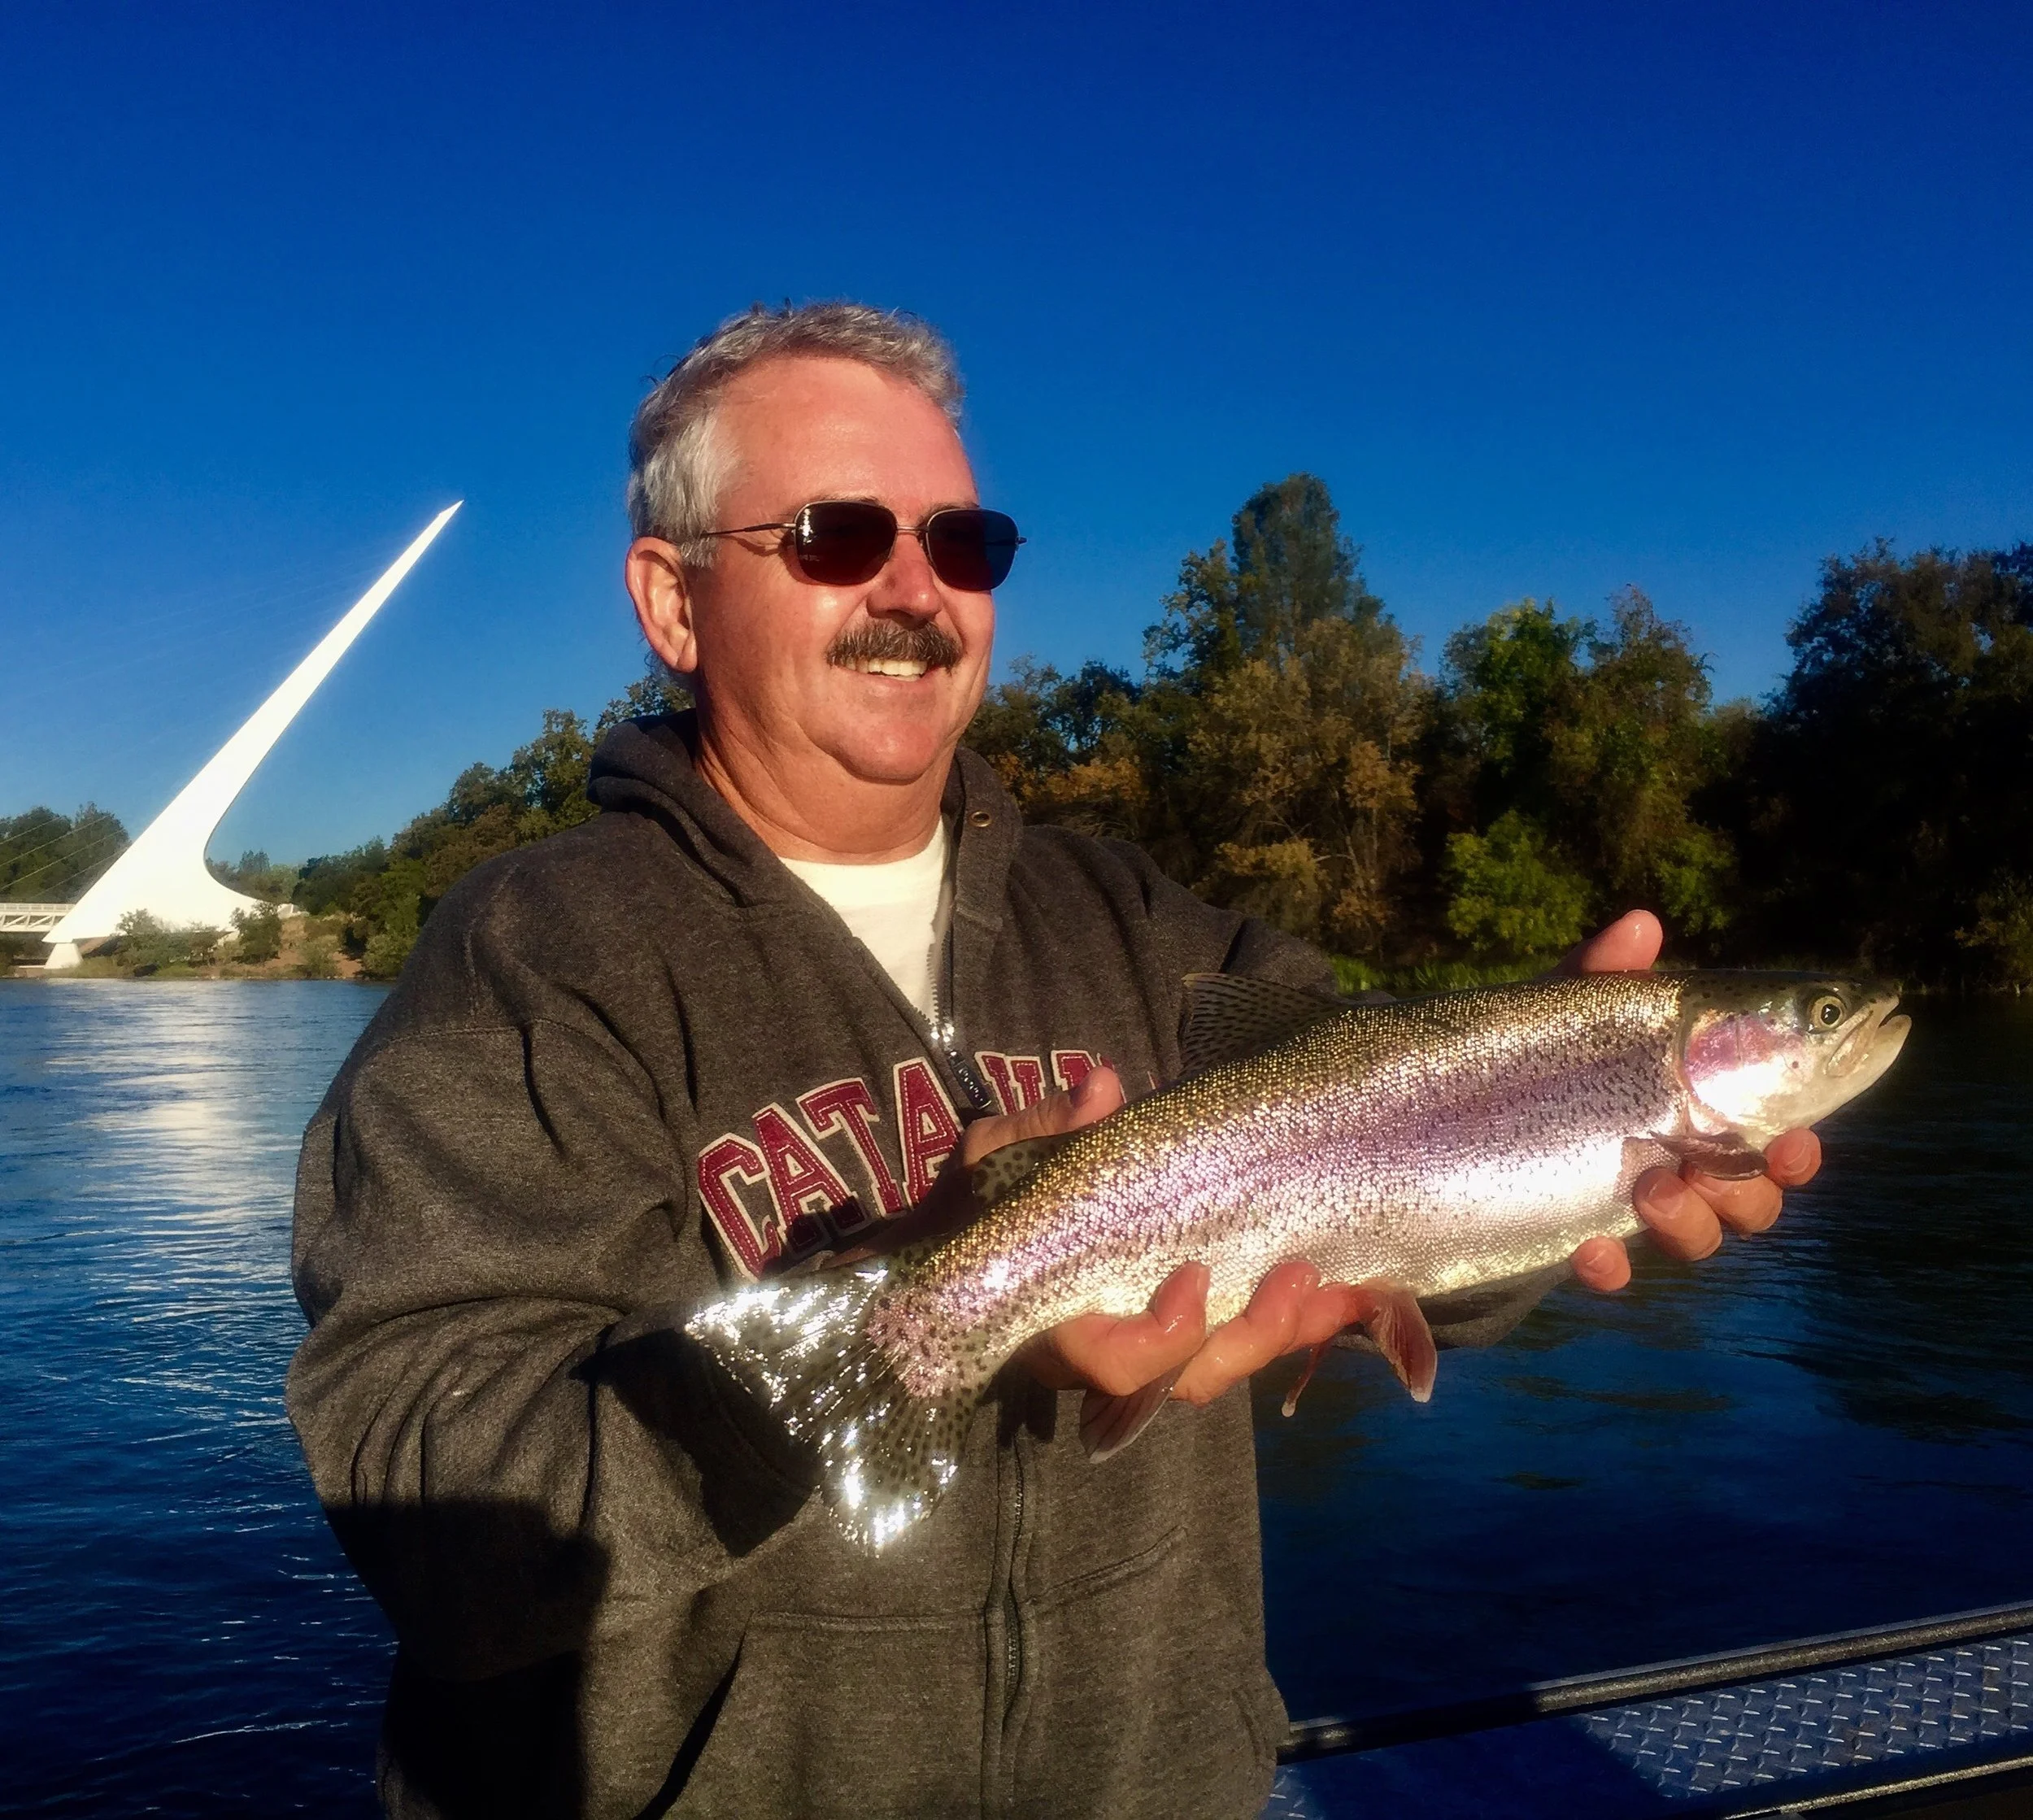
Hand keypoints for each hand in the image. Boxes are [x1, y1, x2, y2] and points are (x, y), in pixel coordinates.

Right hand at [908, 1064, 1358, 1407]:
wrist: (981, 1226)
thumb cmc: (985, 1197)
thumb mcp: (1001, 1156)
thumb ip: (1048, 1131)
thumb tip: (1104, 1089)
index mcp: (1057, 1322)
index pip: (1114, 1363)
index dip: (1163, 1337)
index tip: (1197, 1278)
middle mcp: (1116, 1345)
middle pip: (1189, 1378)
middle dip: (1252, 1338)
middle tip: (1297, 1278)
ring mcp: (1164, 1339)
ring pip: (1231, 1362)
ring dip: (1292, 1329)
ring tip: (1343, 1285)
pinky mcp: (1203, 1318)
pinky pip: (1255, 1333)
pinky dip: (1306, 1314)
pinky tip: (1360, 1284)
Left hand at [1556, 909, 1823, 1291]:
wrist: (1451, 1121)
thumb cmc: (1534, 1056)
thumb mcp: (1561, 1012)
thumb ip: (1603, 976)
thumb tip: (1642, 923)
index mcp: (1692, 1112)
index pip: (1768, 1138)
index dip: (1796, 1150)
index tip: (1795, 1140)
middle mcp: (1677, 1166)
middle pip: (1749, 1202)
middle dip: (1749, 1193)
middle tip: (1713, 1166)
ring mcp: (1630, 1210)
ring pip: (1695, 1237)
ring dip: (1689, 1222)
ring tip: (1651, 1189)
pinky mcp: (1578, 1242)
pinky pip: (1610, 1270)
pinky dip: (1609, 1265)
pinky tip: (1590, 1250)